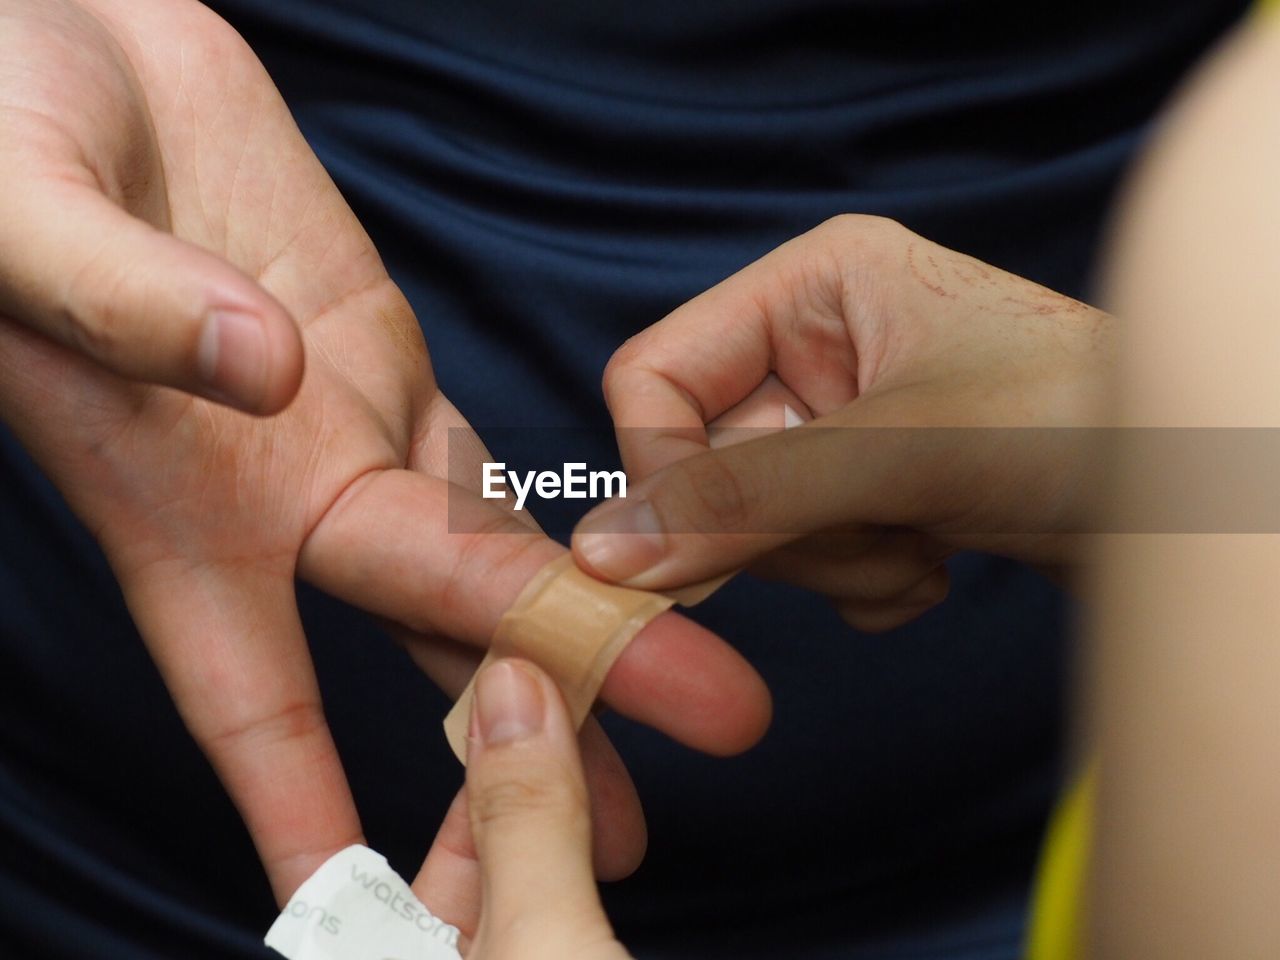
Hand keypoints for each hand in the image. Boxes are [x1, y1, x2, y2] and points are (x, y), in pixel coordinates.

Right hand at [0, 0, 769, 899]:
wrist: (56, 44)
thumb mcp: (21, 214)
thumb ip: (126, 303)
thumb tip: (260, 374)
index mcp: (182, 498)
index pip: (252, 693)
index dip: (304, 805)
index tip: (364, 909)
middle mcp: (282, 487)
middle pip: (439, 625)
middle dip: (549, 706)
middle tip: (644, 819)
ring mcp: (346, 419)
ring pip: (490, 550)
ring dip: (585, 629)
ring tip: (681, 712)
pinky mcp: (379, 346)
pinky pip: (483, 452)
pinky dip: (553, 502)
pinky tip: (618, 559)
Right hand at [572, 216, 1113, 630]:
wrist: (1205, 490)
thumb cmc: (1086, 421)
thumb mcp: (899, 449)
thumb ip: (744, 498)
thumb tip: (602, 552)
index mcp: (812, 284)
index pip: (653, 377)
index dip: (662, 470)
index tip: (696, 550)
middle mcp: (818, 345)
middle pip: (702, 463)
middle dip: (781, 528)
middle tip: (870, 533)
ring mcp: (844, 422)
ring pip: (752, 524)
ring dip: (829, 562)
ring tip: (922, 543)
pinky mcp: (873, 488)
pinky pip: (806, 557)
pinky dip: (859, 583)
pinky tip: (935, 561)